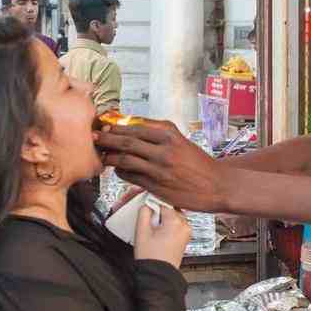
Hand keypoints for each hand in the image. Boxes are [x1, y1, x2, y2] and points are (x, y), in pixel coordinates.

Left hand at [96, 121, 228, 212]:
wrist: (216, 185)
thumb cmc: (198, 163)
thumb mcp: (181, 141)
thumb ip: (159, 134)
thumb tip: (131, 128)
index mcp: (169, 134)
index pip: (135, 126)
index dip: (116, 126)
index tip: (105, 125)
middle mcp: (163, 149)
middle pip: (126, 141)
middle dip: (107, 138)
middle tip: (94, 137)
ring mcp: (158, 168)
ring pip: (125, 159)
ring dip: (110, 157)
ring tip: (103, 155)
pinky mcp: (155, 185)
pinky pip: (130, 176)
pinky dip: (120, 172)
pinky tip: (118, 169)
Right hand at [133, 205, 191, 267]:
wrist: (158, 274)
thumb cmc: (151, 257)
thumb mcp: (141, 232)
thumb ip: (144, 213)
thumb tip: (147, 204)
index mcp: (175, 222)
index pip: (163, 203)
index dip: (153, 206)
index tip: (147, 210)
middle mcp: (184, 225)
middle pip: (170, 209)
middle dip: (159, 214)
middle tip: (150, 224)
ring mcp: (186, 232)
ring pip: (174, 217)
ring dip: (164, 220)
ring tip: (155, 231)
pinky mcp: (185, 237)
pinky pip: (177, 225)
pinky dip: (169, 226)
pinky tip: (160, 235)